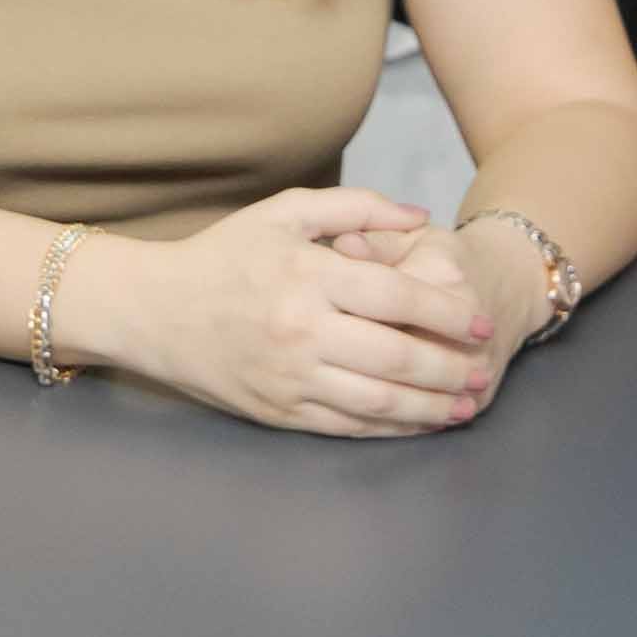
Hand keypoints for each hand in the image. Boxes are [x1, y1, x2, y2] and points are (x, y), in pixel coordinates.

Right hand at [71, 185, 506, 436]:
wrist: (153, 310)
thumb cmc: (223, 255)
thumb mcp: (284, 212)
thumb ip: (357, 207)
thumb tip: (419, 218)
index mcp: (308, 277)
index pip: (397, 298)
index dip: (447, 314)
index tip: (479, 321)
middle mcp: (302, 331)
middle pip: (397, 357)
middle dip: (450, 367)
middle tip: (483, 368)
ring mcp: (290, 377)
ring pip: (377, 402)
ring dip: (430, 407)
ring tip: (464, 404)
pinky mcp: (278, 411)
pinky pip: (347, 427)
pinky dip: (389, 429)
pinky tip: (418, 423)